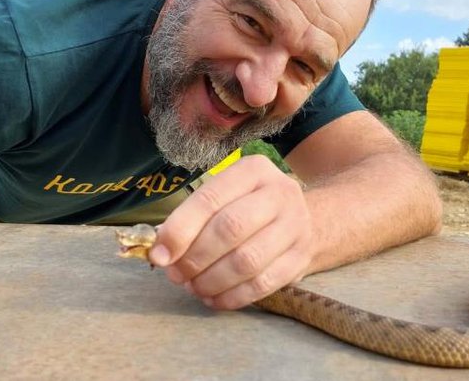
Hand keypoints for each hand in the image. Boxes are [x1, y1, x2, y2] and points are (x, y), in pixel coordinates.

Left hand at [149, 155, 314, 309]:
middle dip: (195, 258)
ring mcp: (296, 226)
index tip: (159, 255)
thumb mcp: (226, 195)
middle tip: (176, 275)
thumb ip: (194, 217)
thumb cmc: (251, 206)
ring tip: (194, 287)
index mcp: (252, 170)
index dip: (180, 230)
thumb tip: (161, 251)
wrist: (308, 218)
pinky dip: (232, 297)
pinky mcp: (301, 258)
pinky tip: (214, 298)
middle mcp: (279, 193)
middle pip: (229, 229)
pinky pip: (262, 284)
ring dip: (212, 281)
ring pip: (246, 261)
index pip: (209, 199)